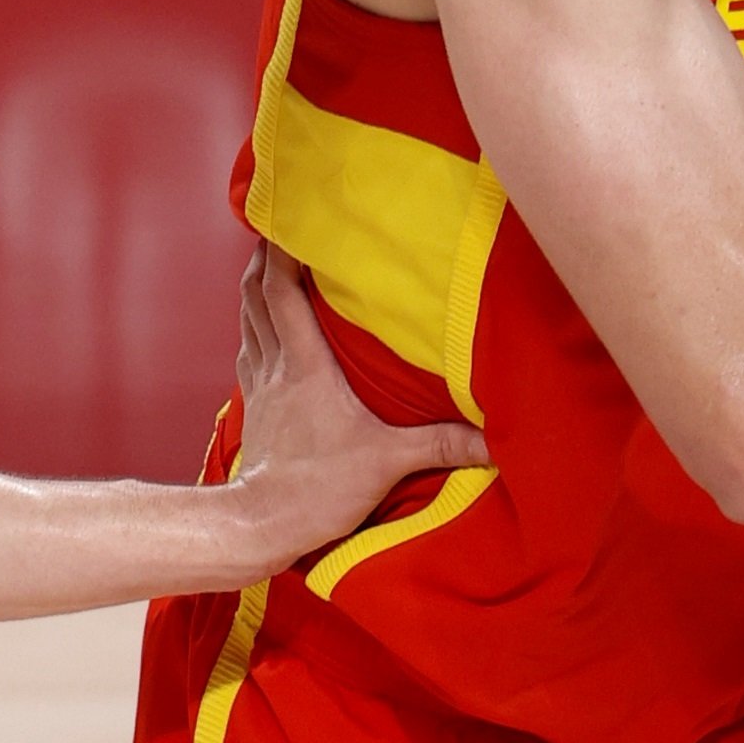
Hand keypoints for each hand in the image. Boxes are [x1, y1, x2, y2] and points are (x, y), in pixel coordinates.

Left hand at [228, 243, 485, 568]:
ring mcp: (261, 387)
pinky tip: (263, 328)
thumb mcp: (387, 461)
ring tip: (266, 263)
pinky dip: (254, 327)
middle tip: (274, 227)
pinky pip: (250, 352)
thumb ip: (442, 443)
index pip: (282, 293)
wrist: (262, 524)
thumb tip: (494, 438)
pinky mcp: (254, 409)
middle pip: (256, 296)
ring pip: (249, 321)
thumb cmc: (319, 488)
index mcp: (306, 366)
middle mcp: (277, 367)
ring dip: (255, 288)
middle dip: (262, 258)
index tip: (284, 218)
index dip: (279, 253)